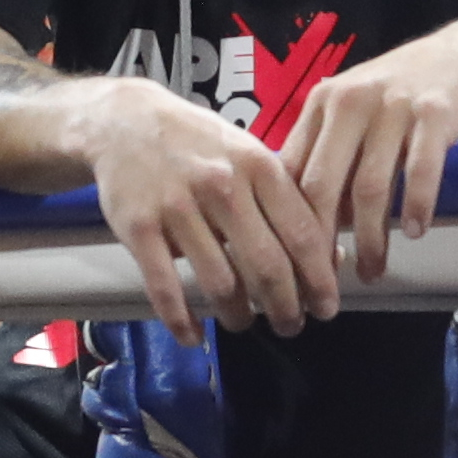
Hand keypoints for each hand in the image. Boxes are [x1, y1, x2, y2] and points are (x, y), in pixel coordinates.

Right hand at [76, 76, 337, 341]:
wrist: (125, 122)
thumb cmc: (198, 145)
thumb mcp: (249, 155)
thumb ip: (286, 203)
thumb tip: (332, 258)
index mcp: (258, 166)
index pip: (301, 235)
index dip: (319, 280)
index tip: (326, 307)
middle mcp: (221, 186)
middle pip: (267, 266)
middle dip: (286, 308)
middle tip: (291, 326)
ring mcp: (177, 207)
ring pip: (220, 283)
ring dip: (238, 316)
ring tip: (243, 322)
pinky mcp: (138, 228)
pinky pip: (165, 288)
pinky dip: (182, 321)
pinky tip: (194, 336)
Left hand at [282, 14, 457, 280]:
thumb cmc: (404, 93)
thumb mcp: (355, 113)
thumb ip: (331, 159)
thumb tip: (312, 228)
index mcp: (322, 104)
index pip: (292, 174)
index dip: (290, 226)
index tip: (295, 265)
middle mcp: (351, 103)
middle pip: (322, 185)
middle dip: (322, 244)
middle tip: (328, 284)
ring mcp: (393, 107)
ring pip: (369, 187)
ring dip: (370, 238)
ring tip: (373, 270)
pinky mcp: (436, 114)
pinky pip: (420, 172)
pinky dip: (416, 208)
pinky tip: (414, 233)